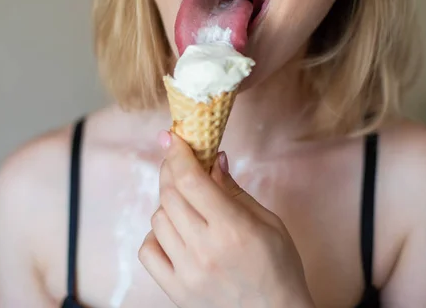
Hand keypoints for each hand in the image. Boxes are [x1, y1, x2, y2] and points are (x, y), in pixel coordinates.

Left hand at [138, 132, 313, 307]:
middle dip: (171, 170)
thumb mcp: (268, 223)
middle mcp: (205, 249)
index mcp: (232, 229)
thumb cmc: (278, 268)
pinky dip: (156, 235)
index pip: (191, 181)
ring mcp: (187, 272)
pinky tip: (175, 233)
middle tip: (179, 162)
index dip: (177, 153)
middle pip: (170, 195)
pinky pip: (148, 251)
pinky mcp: (175, 289)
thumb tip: (214, 159)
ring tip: (187, 203)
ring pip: (157, 219)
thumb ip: (235, 191)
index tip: (171, 137)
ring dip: (168, 202)